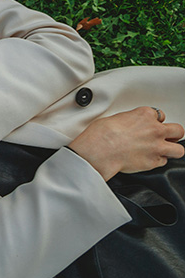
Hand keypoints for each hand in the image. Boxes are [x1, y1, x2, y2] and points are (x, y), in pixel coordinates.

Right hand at [67, 107, 184, 180]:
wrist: (100, 150)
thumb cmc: (102, 134)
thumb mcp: (115, 118)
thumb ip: (129, 121)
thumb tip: (128, 125)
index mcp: (145, 115)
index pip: (160, 115)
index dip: (155, 121)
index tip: (151, 125)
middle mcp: (155, 130)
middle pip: (178, 130)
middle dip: (173, 134)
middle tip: (166, 137)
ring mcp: (157, 146)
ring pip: (179, 149)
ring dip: (172, 149)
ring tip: (164, 151)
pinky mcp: (154, 162)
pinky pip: (164, 162)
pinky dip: (158, 161)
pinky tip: (149, 159)